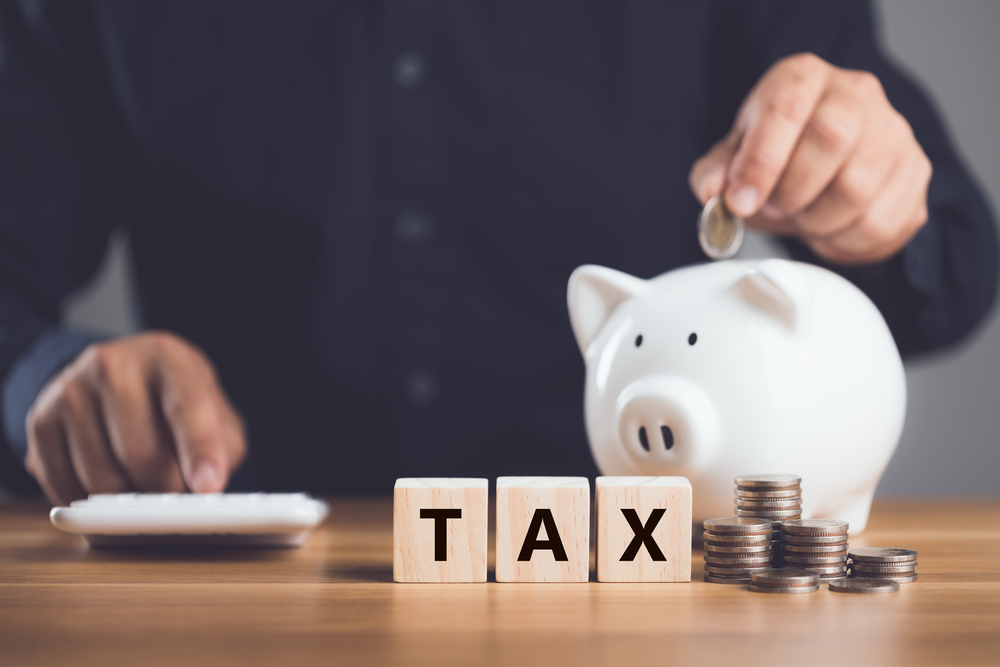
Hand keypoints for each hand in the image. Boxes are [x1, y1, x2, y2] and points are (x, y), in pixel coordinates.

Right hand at [24, 332, 245, 504]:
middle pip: (140, 454)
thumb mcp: (215, 412)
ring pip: (100, 478)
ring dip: (127, 500)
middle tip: (174, 492)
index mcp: (168, 358)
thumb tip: (207, 488)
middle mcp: (114, 365)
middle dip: (164, 489)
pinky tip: (108, 482)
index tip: (208, 487)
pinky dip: (92, 502)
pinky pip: (65, 487)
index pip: (186, 407)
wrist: (117, 375)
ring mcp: (71, 390)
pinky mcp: (41, 421)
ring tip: (141, 480)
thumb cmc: (175, 401)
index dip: (199, 450)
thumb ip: (222, 448)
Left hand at [690, 52, 930, 264]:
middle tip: (776, 207)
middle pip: (831, 140)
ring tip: (803, 216)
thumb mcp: (735, 157)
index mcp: (803, 78)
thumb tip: (713, 191)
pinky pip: (878, 223)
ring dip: (816, 221)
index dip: (760, 161)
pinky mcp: (915, 173)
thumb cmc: (778, 156)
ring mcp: (893, 132)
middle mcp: (856, 94)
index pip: (787, 106)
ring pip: (857, 189)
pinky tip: (829, 228)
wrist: (829, 166)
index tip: (740, 201)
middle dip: (791, 191)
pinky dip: (843, 241)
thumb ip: (716, 172)